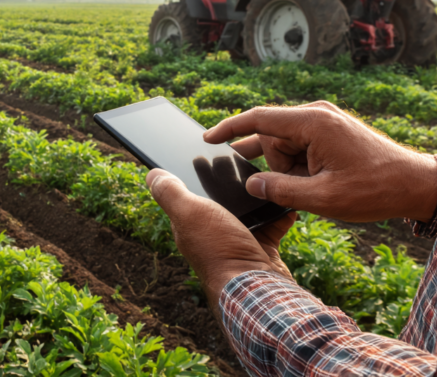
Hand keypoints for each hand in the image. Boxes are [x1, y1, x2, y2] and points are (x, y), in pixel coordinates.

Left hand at [146, 168, 296, 316]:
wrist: (258, 286)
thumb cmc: (220, 249)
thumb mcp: (189, 213)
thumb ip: (170, 193)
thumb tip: (151, 174)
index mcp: (189, 223)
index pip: (186, 192)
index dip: (192, 172)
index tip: (203, 150)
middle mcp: (210, 231)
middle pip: (219, 197)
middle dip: (230, 179)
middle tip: (243, 157)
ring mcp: (236, 239)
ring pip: (247, 207)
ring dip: (256, 193)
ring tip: (266, 173)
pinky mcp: (261, 246)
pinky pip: (271, 223)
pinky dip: (278, 212)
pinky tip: (284, 200)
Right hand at [205, 101, 436, 222]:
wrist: (417, 185)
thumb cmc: (375, 190)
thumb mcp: (323, 198)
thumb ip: (280, 191)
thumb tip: (252, 184)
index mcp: (313, 123)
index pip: (258, 118)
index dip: (229, 128)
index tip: (207, 139)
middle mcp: (317, 115)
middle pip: (272, 138)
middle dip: (275, 167)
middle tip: (300, 191)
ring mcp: (326, 122)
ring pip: (286, 145)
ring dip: (290, 170)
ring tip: (315, 190)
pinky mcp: (332, 132)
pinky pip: (301, 147)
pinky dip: (300, 167)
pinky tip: (313, 185)